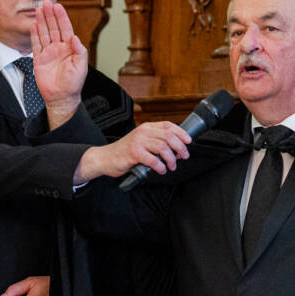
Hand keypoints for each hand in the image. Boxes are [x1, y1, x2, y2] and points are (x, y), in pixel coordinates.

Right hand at [31, 1, 88, 128]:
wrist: (61, 97)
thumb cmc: (73, 84)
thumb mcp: (81, 67)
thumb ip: (79, 51)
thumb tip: (76, 38)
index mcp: (70, 48)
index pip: (65, 29)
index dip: (62, 17)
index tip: (58, 6)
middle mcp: (59, 48)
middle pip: (53, 28)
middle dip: (50, 15)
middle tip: (45, 3)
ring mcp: (48, 53)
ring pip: (44, 33)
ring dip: (42, 21)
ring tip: (39, 9)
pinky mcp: (39, 59)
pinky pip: (36, 44)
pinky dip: (34, 34)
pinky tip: (34, 24)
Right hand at [74, 121, 191, 184]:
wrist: (105, 158)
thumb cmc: (125, 152)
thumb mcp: (141, 142)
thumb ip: (155, 141)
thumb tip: (176, 148)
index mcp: (146, 128)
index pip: (168, 125)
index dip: (181, 133)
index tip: (188, 141)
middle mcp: (143, 132)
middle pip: (168, 136)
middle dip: (180, 147)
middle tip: (183, 157)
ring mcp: (138, 142)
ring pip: (163, 147)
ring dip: (171, 159)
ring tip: (171, 166)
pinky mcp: (133, 153)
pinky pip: (153, 159)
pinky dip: (160, 166)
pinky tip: (161, 170)